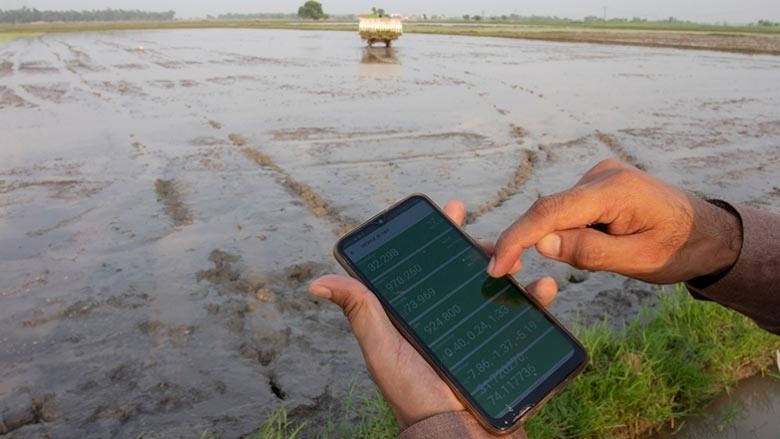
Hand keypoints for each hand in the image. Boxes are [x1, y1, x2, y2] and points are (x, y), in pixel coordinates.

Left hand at [309, 200, 557, 429]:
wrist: (459, 436)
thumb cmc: (415, 396)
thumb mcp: (383, 349)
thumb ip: (361, 313)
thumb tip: (318, 283)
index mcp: (420, 313)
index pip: (430, 265)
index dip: (439, 236)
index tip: (451, 210)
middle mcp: (450, 317)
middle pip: (467, 270)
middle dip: (478, 248)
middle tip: (486, 239)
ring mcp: (479, 330)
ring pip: (497, 286)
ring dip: (510, 267)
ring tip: (516, 260)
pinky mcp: (505, 344)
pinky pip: (525, 315)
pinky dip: (536, 298)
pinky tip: (543, 287)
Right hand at [488, 159, 742, 283]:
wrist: (708, 232)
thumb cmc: (678, 249)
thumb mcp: (636, 261)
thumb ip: (588, 251)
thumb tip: (541, 243)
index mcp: (615, 190)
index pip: (550, 211)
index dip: (517, 238)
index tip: (496, 265)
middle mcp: (602, 175)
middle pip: (548, 209)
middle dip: (528, 240)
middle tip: (508, 271)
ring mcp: (600, 176)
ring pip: (557, 210)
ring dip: (555, 237)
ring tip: (600, 255)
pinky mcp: (598, 184)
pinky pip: (569, 208)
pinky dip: (566, 229)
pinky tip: (596, 244)